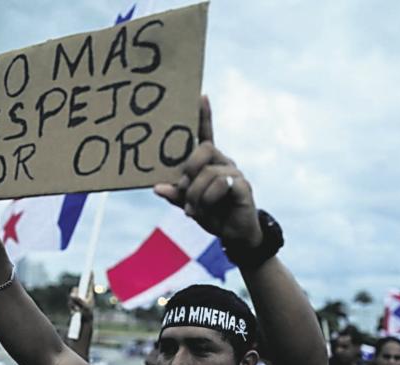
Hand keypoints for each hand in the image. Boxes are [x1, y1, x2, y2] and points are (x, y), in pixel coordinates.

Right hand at [69, 275, 94, 323]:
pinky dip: (71, 306)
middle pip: (78, 289)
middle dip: (75, 294)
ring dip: (72, 303)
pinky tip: (74, 312)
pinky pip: (70, 302)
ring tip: (76, 310)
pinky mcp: (74, 304)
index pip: (90, 284)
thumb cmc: (87, 315)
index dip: (90, 276)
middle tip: (76, 300)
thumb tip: (72, 295)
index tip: (91, 269)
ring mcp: (79, 300)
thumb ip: (78, 301)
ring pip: (72, 296)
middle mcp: (84, 296)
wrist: (84, 324)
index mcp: (90, 295)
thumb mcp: (84, 307)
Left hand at [153, 96, 260, 246]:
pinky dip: (208, 199)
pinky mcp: (242, 186)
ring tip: (194, 210)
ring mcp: (234, 172)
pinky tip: (207, 209)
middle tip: (183, 188)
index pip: (206, 134)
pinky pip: (221, 185)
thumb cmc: (212, 214)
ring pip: (208, 172)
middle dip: (189, 169)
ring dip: (196, 194)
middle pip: (204, 149)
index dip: (204, 116)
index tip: (201, 96)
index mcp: (209, 162)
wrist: (234, 234)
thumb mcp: (188, 204)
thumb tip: (157, 187)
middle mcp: (223, 162)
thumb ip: (175, 194)